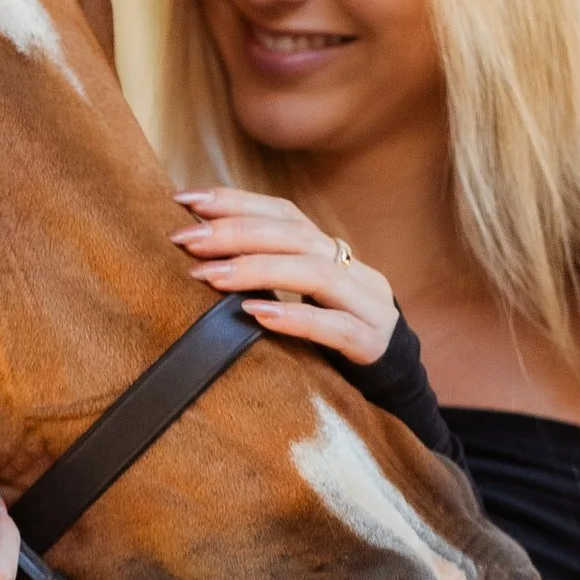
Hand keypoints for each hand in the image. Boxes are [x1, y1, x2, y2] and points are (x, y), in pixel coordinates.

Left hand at [172, 189, 400, 362]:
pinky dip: (295, 317)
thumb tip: (200, 252)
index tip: (185, 200)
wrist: (395, 378)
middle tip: (186, 240)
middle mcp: (352, 269)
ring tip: (209, 276)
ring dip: (257, 270)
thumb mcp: (302, 297)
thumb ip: (267, 273)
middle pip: (295, 236)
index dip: (236, 202)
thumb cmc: (333, 335)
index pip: (283, 213)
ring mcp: (366, 304)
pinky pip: (334, 326)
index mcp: (331, 252)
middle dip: (235, 232)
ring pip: (315, 273)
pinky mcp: (371, 341)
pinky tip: (257, 314)